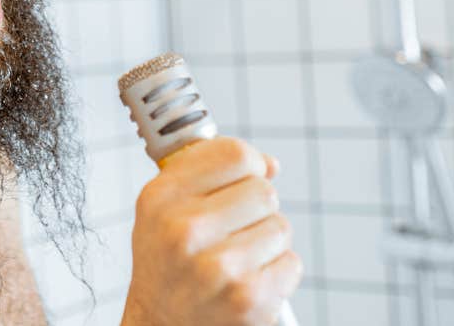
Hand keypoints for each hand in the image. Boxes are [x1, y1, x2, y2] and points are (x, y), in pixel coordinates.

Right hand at [120, 137, 301, 325]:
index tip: (242, 179)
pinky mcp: (248, 299)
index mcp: (162, 199)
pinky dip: (277, 272)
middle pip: (264, 191)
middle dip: (256, 210)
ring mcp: (217, 267)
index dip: (249, 164)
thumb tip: (269, 165)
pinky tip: (248, 281)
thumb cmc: (167, 263)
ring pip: (280, 228)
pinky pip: (291, 263)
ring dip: (267, 243)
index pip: (234, 154)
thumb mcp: (165, 208)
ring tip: (238, 260)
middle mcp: (184, 230)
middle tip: (232, 232)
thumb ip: (208, 172)